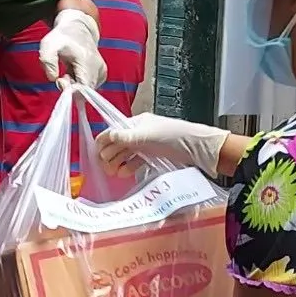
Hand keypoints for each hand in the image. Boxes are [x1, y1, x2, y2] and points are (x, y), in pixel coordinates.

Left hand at [39, 9, 107, 88]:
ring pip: (88, 90)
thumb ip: (48, 62)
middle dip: (71, 87)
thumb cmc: (62, 37)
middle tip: (63, 74)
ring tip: (69, 70)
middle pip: (85, 91)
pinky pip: (91, 86)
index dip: (71, 90)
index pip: (84, 87)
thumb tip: (54, 79)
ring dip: (76, 85)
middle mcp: (98, 67)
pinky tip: (76, 72)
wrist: (78, 28)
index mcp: (87, 60)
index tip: (60, 79)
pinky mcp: (102, 73)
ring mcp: (102, 70)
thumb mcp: (48, 45)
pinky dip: (81, 83)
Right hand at [96, 112, 229, 177]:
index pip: (114, 131)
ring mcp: (146, 143)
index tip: (97, 156)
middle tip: (105, 168)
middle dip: (109, 155)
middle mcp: (139, 131)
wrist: (198, 147)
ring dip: (117, 162)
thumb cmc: (174, 137)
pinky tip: (125, 173)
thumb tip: (108, 136)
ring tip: (114, 173)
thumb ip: (127, 137)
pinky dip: (129, 166)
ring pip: (125, 153)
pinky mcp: (153, 154)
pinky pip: (136, 160)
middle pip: (117, 143)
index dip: (104, 143)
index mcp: (137, 122)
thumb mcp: (148, 136)